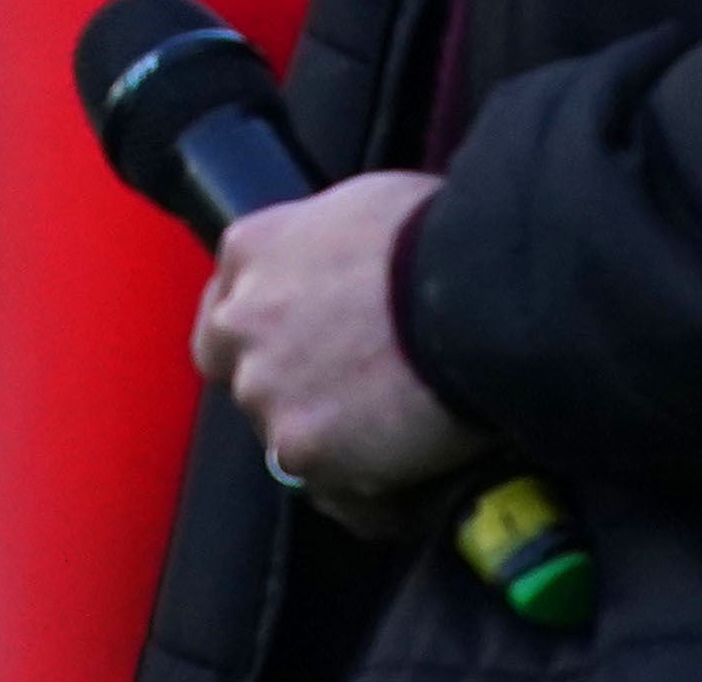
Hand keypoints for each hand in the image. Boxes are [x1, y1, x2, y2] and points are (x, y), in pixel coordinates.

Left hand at [192, 171, 484, 539]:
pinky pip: (328, 488)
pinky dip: (363, 494)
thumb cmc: (436, 237)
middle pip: (246, 374)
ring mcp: (265, 388)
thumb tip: (344, 271)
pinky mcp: (301, 448)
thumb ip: (322, 247)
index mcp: (251, 250)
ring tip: (393, 443)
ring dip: (328, 442)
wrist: (474, 292)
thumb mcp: (359, 208)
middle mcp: (241, 321)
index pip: (227, 306)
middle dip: (290, 390)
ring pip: (282, 435)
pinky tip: (401, 488)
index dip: (266, 335)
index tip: (300, 349)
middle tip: (352, 397)